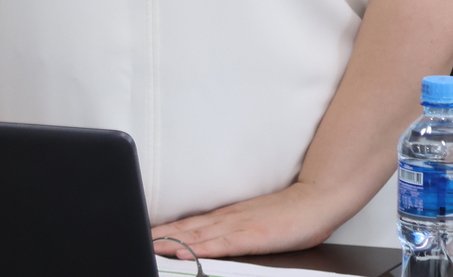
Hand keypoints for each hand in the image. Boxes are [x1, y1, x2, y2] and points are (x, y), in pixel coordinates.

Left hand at [149, 180, 353, 258]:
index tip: (144, 235)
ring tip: (148, 246)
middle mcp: (227, 219)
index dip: (165, 231)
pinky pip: (219, 244)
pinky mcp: (251, 236)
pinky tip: (184, 252)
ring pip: (196, 236)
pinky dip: (199, 249)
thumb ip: (236, 229)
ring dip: (170, 242)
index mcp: (228, 216)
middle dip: (159, 237)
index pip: (189, 225)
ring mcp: (237, 226)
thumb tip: (216, 238)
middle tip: (135, 240)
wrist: (317, 199)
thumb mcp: (257, 220)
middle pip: (185, 229)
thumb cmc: (292, 214)